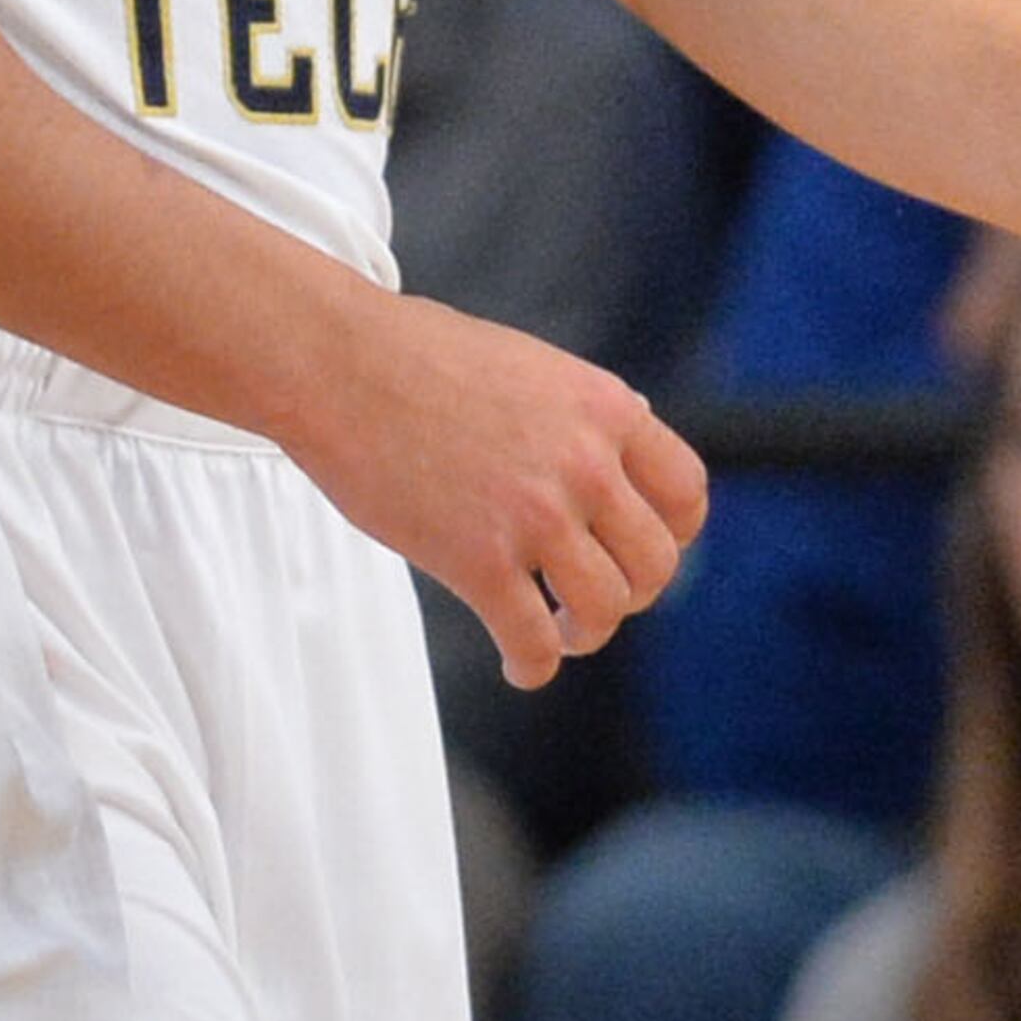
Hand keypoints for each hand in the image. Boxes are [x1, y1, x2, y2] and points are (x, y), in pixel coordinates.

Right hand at [280, 289, 705, 685]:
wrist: (334, 363)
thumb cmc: (413, 354)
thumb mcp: (528, 362)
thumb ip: (580, 407)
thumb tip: (629, 420)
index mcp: (604, 409)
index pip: (685, 492)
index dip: (672, 536)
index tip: (636, 552)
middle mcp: (585, 464)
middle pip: (655, 564)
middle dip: (631, 594)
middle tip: (587, 598)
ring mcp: (534, 515)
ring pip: (603, 610)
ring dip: (583, 634)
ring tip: (552, 632)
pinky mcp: (478, 560)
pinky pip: (532, 640)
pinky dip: (531, 666)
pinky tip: (517, 664)